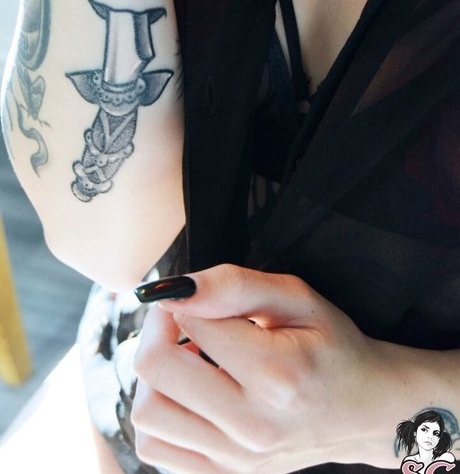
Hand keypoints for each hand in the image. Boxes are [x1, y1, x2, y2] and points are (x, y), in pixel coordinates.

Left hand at [132, 264, 395, 472]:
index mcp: (276, 373)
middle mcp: (253, 425)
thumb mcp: (298, 298)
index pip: (193, 324)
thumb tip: (174, 291)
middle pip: (156, 369)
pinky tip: (188, 393)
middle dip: (157, 330)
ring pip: (147, 413)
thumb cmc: (331, 345)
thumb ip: (235, 285)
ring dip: (154, 375)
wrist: (366, 409)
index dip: (186, 301)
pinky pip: (155, 448)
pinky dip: (159, 413)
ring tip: (187, 358)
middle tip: (180, 319)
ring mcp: (238, 459)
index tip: (200, 299)